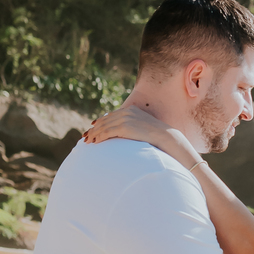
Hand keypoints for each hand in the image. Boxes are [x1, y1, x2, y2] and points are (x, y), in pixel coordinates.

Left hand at [85, 104, 201, 169]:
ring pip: (104, 126)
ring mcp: (125, 119)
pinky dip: (99, 137)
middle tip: (86, 137)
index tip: (93, 126)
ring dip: (94, 134)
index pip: (112, 114)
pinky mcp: (124, 127)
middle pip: (105, 120)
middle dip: (94, 129)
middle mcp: (126, 112)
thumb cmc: (158, 136)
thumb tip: (129, 133)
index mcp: (131, 110)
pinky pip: (107, 132)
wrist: (166, 137)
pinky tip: (95, 142)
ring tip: (88, 141)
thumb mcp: (146, 127)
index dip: (101, 121)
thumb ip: (136, 127)